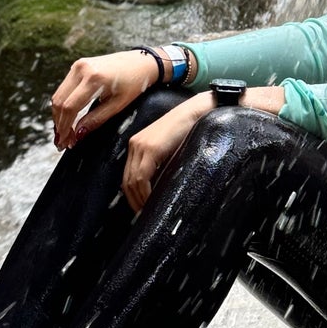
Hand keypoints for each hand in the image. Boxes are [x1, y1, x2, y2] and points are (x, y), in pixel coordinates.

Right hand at [51, 50, 157, 149]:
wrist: (142, 62)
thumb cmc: (135, 83)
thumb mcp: (119, 105)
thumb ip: (97, 119)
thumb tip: (78, 134)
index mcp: (94, 78)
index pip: (70, 106)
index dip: (65, 126)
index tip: (66, 141)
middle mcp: (82, 69)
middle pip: (59, 101)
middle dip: (59, 123)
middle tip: (63, 141)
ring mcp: (78, 65)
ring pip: (58, 94)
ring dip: (59, 115)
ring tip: (65, 132)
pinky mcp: (78, 65)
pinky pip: (64, 88)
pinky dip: (63, 104)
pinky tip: (67, 117)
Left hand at [121, 87, 285, 211]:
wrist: (199, 111)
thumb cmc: (191, 130)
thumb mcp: (172, 149)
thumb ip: (163, 165)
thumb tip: (161, 189)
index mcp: (138, 144)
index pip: (129, 176)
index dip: (132, 195)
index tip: (141, 209)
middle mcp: (135, 144)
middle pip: (127, 181)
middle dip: (133, 201)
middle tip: (143, 216)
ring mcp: (140, 145)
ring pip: (132, 181)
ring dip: (138, 199)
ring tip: (148, 213)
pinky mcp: (150, 148)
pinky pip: (141, 176)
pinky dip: (144, 192)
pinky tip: (152, 201)